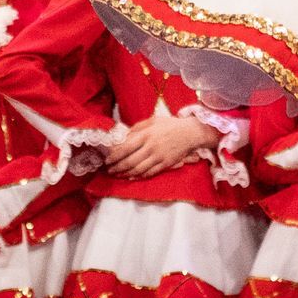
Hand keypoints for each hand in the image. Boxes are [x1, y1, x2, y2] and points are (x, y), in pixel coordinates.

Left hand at [104, 115, 219, 179]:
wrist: (190, 133)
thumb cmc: (170, 125)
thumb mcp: (152, 120)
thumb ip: (137, 128)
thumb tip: (124, 136)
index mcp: (146, 135)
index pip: (125, 148)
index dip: (114, 156)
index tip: (107, 160)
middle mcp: (151, 147)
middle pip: (130, 161)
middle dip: (117, 167)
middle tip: (109, 170)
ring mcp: (158, 157)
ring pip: (138, 169)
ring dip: (126, 174)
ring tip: (118, 175)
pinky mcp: (165, 164)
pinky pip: (149, 173)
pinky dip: (139, 176)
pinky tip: (132, 177)